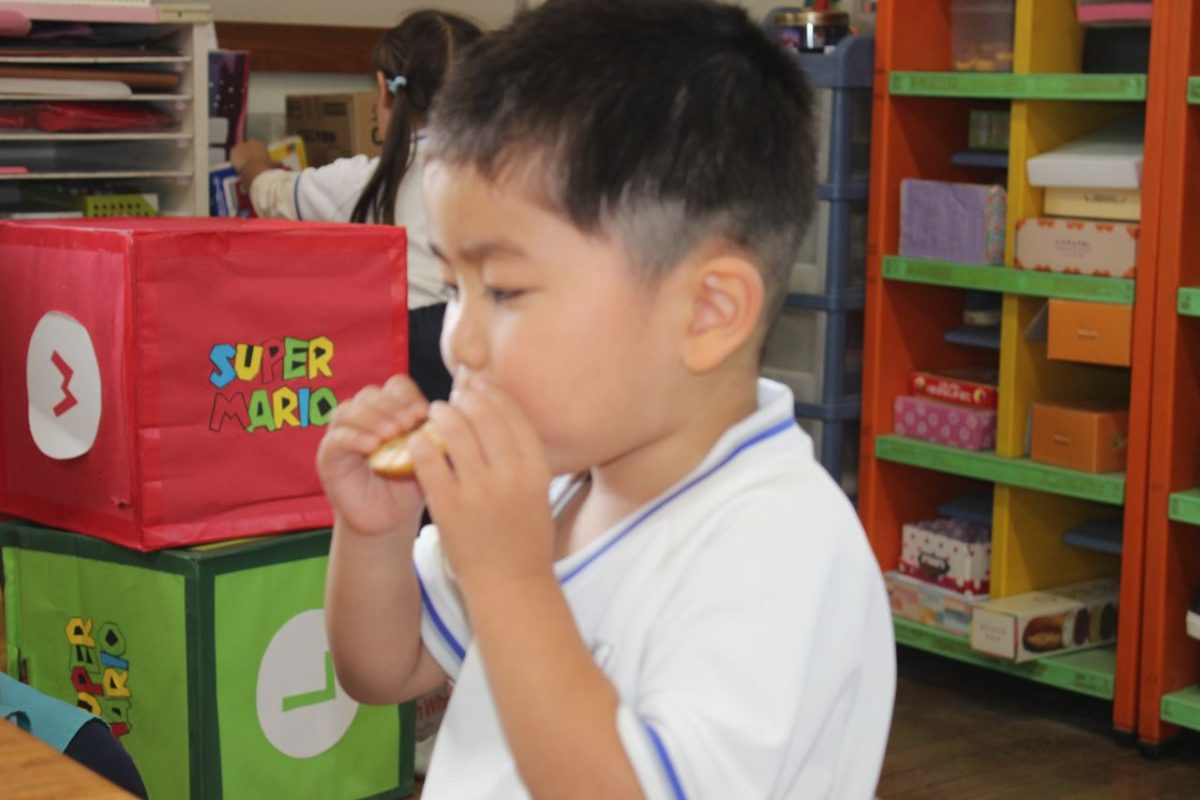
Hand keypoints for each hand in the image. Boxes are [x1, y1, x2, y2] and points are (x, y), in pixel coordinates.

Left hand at [229, 140, 274, 183]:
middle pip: (249, 147)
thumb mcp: (275, 165)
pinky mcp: (233, 152)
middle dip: (250, 153)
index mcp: (260, 143)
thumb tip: (280, 163)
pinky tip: (237, 165)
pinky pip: (233, 155)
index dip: (260, 152)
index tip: (261, 158)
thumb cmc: (266, 167)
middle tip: (252, 162)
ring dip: (242, 155)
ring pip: (240, 150)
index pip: (260, 145)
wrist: (254, 172)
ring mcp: (240, 146)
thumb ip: (276, 163)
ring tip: (244, 164)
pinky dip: (235, 159)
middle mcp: (249, 142)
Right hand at [316, 375, 430, 535]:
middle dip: (391, 406)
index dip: (409, 396)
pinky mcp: (329, 455)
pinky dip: (354, 437)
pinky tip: (372, 447)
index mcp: (392, 411)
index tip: (423, 413)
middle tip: (407, 423)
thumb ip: (438, 439)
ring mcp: (344, 433)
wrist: (388, 520)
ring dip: (372, 418)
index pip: (397, 387)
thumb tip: (456, 418)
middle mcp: (365, 417)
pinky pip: (337, 437)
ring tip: (391, 434)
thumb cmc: (411, 487)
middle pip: (372, 394)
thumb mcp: (430, 460)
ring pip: (350, 409)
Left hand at [410, 377, 553, 588]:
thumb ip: (524, 457)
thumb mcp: (538, 493)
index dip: (493, 393)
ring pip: (454, 433)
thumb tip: (501, 414)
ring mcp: (478, 491)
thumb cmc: (524, 538)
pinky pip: (429, 462)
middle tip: (454, 396)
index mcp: (536, 469)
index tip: (479, 383)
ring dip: (441, 415)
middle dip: (465, 398)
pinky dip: (420, 445)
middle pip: (483, 416)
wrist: (510, 586)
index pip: (513, 415)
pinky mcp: (448, 507)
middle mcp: (509, 476)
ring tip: (434, 412)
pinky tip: (416, 440)